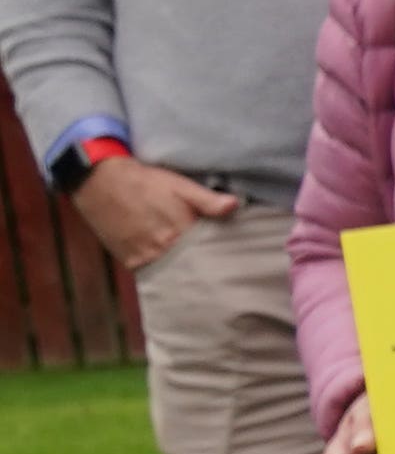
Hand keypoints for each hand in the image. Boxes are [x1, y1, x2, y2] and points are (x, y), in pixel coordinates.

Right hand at [68, 154, 234, 271]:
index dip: (219, 251)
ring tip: (192, 263)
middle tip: (214, 263)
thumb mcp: (180, 186)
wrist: (100, 182)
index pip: (208, 249)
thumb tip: (235, 206)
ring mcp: (144, 256)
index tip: (229, 254)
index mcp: (180, 230)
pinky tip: (169, 263)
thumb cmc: (144, 182)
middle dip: (201, 262)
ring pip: (172, 270)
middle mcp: (162, 248)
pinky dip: (161, 268)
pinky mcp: (129, 261)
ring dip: (181, 267)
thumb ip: (208, 200)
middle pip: (191, 263)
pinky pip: (152, 271)